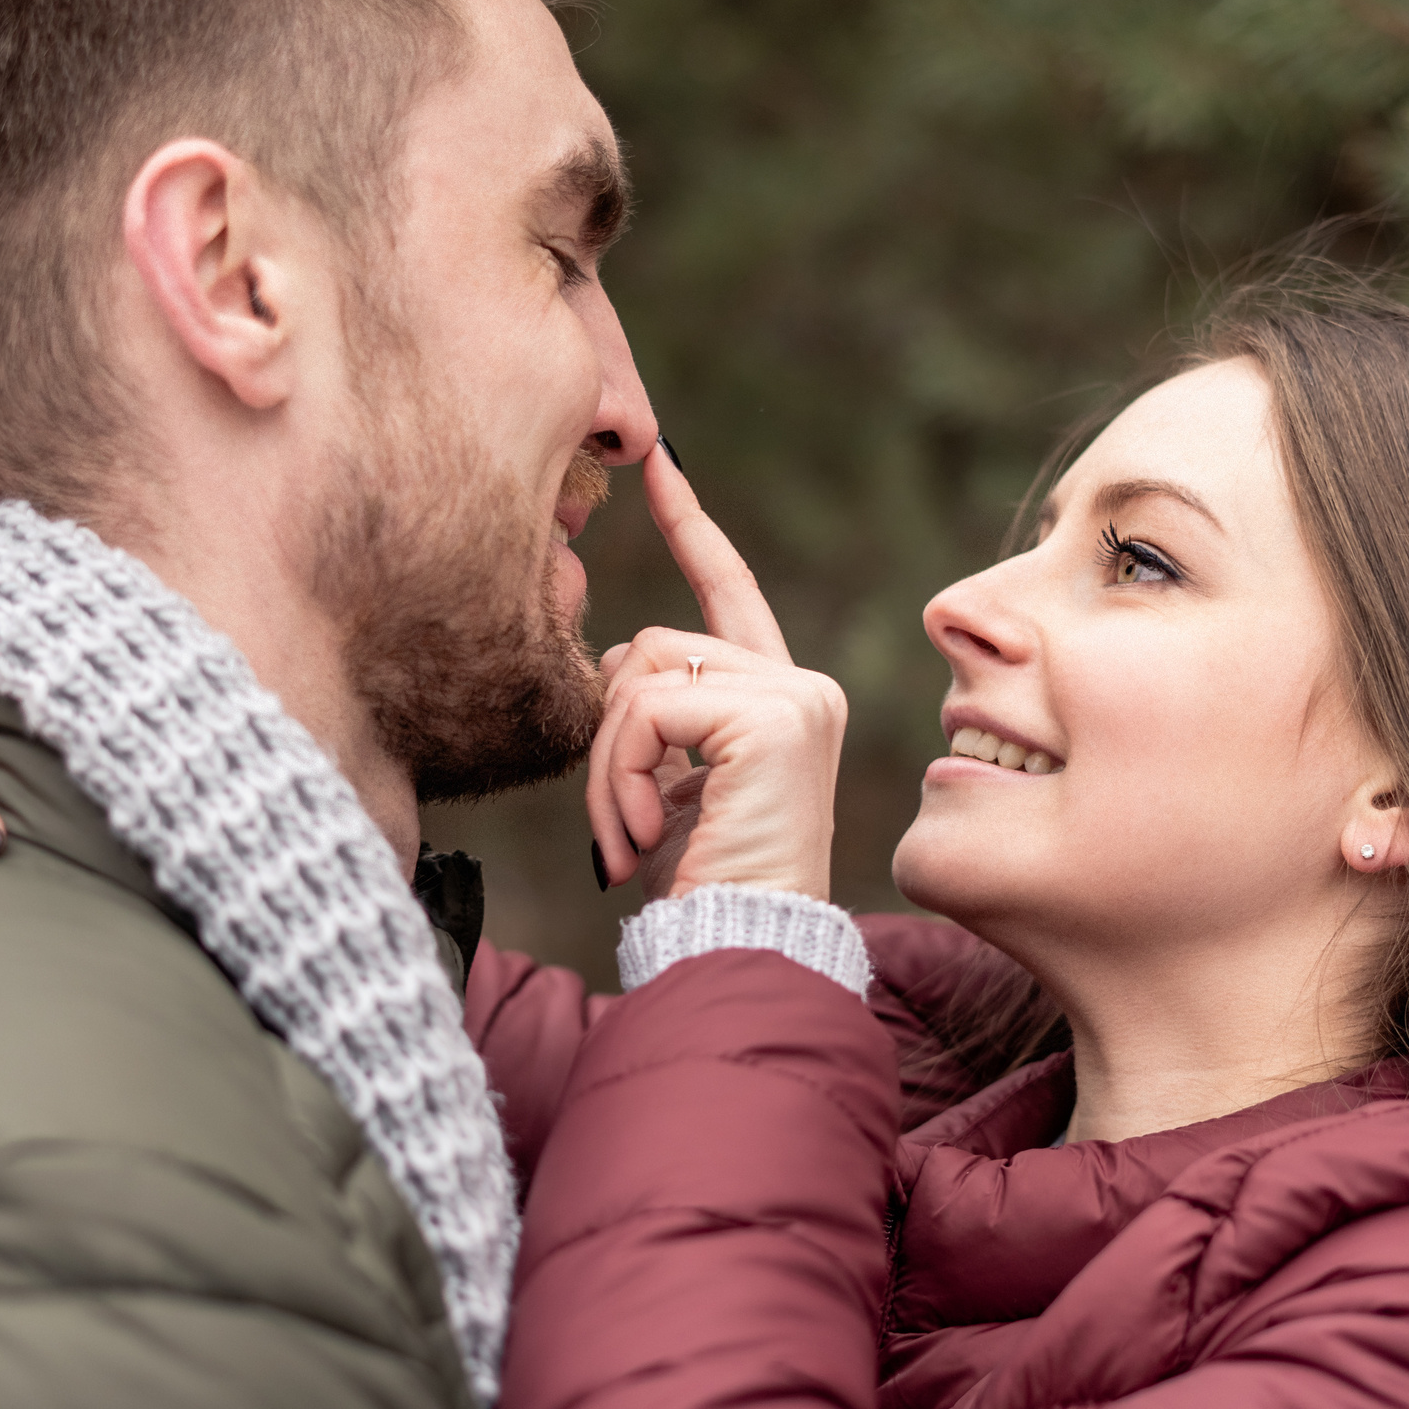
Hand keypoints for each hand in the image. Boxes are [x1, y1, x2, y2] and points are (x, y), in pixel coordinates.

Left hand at [586, 446, 846, 899]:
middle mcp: (803, 686)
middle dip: (606, 737)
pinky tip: (645, 834)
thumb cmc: (704, 886)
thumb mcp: (672, 787)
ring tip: (628, 838)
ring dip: (608, 767)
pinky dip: (624, 774)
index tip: (659, 460)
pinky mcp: (773, 718)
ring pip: (640, 678)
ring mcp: (795, 697)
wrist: (743, 948)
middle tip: (615, 826)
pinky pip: (648, 711)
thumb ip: (656, 716)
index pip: (727, 591)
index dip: (692, 524)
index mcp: (781, 698)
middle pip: (650, 647)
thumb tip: (615, 661)